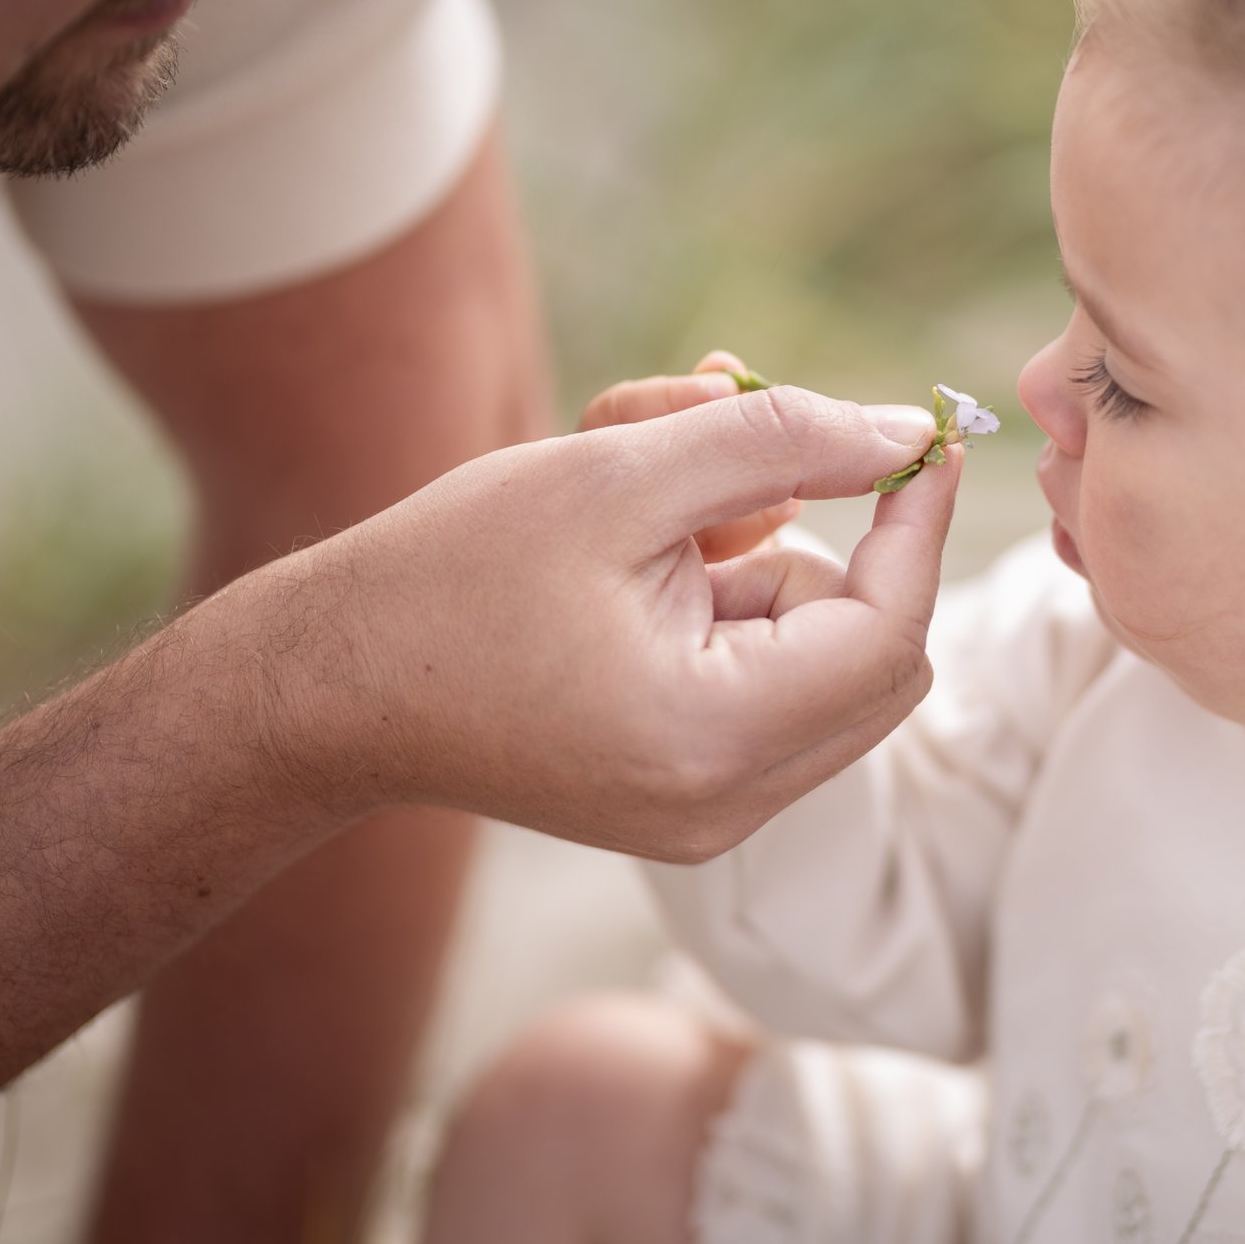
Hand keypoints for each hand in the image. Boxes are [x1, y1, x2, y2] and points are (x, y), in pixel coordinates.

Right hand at [252, 384, 957, 862]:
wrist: (325, 686)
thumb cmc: (450, 575)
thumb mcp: (616, 476)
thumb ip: (778, 443)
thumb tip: (906, 432)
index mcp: (715, 739)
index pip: (890, 631)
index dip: (915, 525)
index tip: (920, 437)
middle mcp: (728, 803)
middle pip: (876, 651)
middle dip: (828, 532)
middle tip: (732, 442)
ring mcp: (709, 812)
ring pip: (818, 650)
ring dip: (762, 546)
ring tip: (643, 473)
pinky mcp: (684, 793)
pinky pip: (766, 678)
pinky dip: (729, 592)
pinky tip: (641, 540)